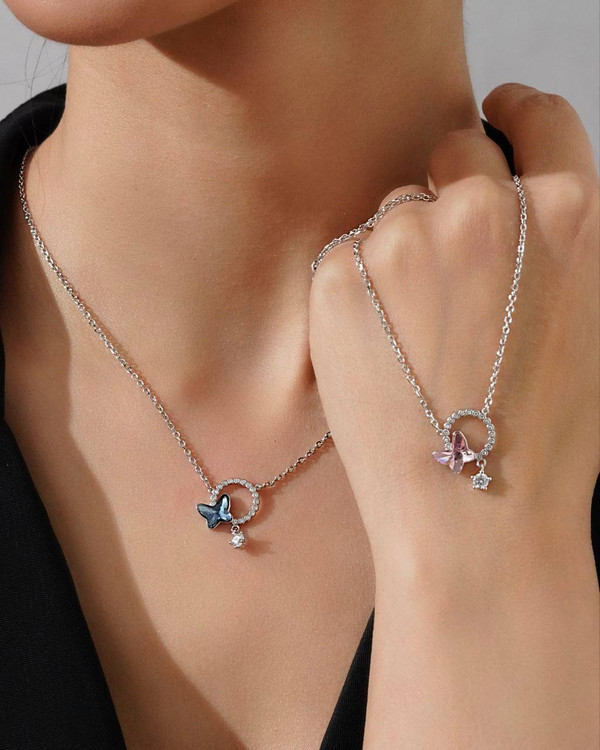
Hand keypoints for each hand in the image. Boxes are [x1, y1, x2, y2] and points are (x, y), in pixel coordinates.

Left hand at [309, 83, 598, 572]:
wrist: (475, 520)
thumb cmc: (540, 437)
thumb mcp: (580, 318)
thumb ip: (543, 243)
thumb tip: (495, 199)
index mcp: (567, 216)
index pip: (537, 118)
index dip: (514, 114)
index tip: (496, 117)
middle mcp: (485, 211)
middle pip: (453, 155)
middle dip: (451, 194)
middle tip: (446, 270)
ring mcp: (403, 241)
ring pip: (394, 209)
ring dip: (402, 249)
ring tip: (414, 338)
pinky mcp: (338, 277)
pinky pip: (347, 252)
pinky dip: (358, 287)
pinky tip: (378, 350)